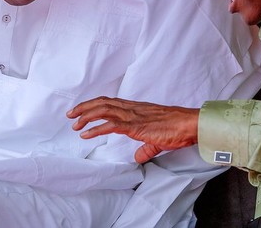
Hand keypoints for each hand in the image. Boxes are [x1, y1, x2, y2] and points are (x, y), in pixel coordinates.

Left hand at [67, 97, 199, 162]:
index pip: (111, 102)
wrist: (189, 124)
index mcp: (137, 109)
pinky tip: (86, 134)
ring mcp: (133, 116)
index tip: (82, 110)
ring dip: (86, 116)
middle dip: (84, 107)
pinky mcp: (136, 125)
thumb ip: (146, 148)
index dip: (95, 105)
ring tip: (75, 124)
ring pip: (103, 110)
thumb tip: (139, 157)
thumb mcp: (158, 139)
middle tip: (71, 115)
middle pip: (103, 102)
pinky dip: (96, 129)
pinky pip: (111, 125)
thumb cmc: (178, 129)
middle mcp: (132, 108)